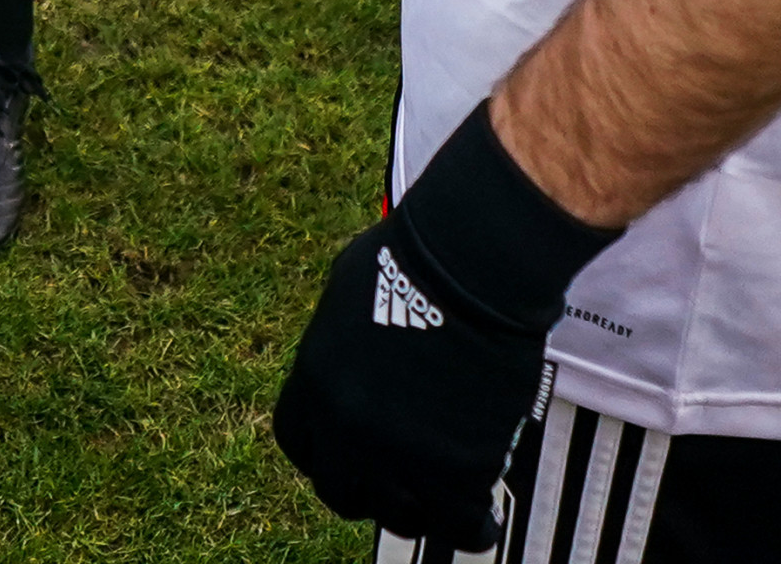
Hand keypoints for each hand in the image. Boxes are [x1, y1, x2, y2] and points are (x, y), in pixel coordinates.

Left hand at [270, 102, 619, 549]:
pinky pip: (459, 523)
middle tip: (397, 477)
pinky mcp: (456, 470)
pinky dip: (472, 524)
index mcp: (314, 383)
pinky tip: (480, 515)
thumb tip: (349, 358)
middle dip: (366, 487)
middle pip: (340, 490)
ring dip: (418, 509)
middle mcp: (346, 428)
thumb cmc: (417, 256)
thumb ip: (340, 340)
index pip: (300, 445)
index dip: (327, 452)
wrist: (475, 261)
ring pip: (397, 515)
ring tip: (441, 497)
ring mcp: (399, 455)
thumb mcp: (346, 290)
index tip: (348, 453)